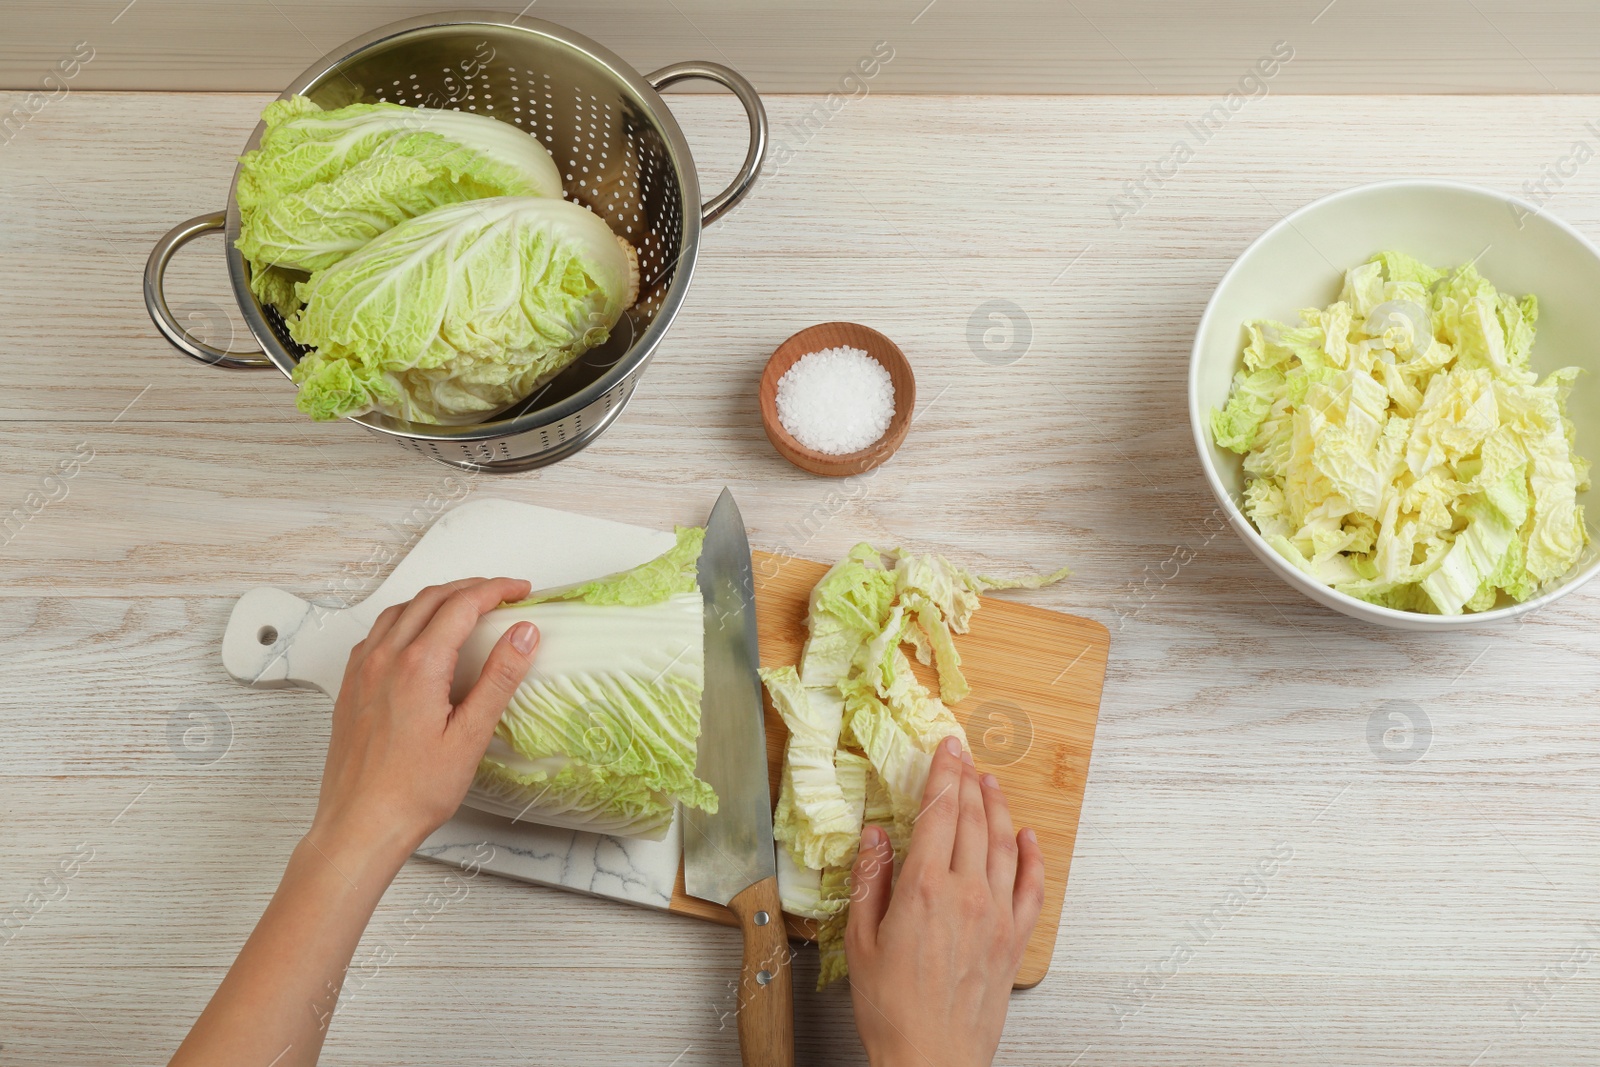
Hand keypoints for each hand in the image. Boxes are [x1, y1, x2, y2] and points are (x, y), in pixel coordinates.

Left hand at [309, 577, 539, 873]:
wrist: (361, 825)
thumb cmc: (412, 793)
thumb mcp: (470, 737)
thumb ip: (499, 679)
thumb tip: (523, 636)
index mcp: (418, 667)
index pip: (462, 606)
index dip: (495, 590)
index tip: (519, 590)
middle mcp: (384, 660)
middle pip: (431, 599)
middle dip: (470, 588)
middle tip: (501, 594)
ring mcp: (362, 672)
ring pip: (401, 611)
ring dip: (436, 599)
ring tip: (464, 606)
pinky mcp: (351, 688)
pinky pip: (377, 634)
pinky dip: (405, 619)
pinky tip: (416, 636)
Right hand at [845, 735, 1044, 1066]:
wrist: (932, 1058)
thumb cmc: (892, 1009)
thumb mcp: (860, 940)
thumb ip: (870, 880)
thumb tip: (876, 836)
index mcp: (924, 888)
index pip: (939, 813)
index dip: (943, 775)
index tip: (946, 750)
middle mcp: (967, 894)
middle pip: (973, 821)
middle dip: (968, 781)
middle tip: (964, 756)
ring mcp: (996, 916)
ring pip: (1004, 846)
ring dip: (998, 809)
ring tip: (991, 785)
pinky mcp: (1013, 941)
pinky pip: (1031, 887)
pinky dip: (1032, 857)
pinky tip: (1028, 839)